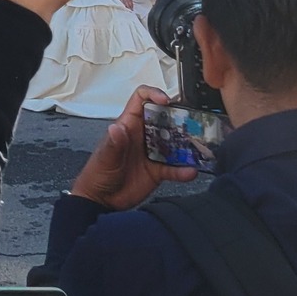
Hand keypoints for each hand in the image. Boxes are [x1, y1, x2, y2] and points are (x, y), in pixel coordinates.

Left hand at [69, 86, 193, 208]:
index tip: (167, 101)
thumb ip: (113, 144)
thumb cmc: (97, 173)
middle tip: (193, 123)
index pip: (141, 100)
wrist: (101, 200)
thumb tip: (116, 128)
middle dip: (179, 118)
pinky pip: (175, 168)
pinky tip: (191, 172)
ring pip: (174, 142)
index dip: (153, 94)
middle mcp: (143, 135)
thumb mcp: (105, 158)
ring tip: (199, 148)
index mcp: (129, 125)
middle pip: (164, 118)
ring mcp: (152, 153)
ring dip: (186, 145)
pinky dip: (184, 170)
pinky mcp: (157, 171)